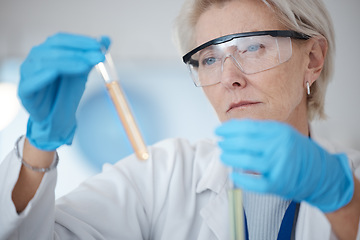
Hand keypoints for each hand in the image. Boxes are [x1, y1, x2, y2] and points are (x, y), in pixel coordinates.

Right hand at [18, 32, 110, 149]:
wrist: (58, 116)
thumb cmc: (67, 91)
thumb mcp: (82, 71)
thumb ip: (91, 55)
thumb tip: (107, 39)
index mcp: (47, 51)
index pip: (61, 39)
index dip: (80, 41)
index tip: (99, 45)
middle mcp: (35, 59)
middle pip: (53, 49)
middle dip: (78, 52)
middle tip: (97, 57)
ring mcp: (27, 74)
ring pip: (43, 63)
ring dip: (67, 62)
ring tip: (85, 66)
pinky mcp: (24, 92)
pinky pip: (31, 83)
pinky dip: (42, 77)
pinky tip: (55, 73)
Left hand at [215, 119, 353, 212]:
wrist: (321, 173)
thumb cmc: (298, 152)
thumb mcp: (283, 133)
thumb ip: (262, 131)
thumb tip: (234, 130)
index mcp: (279, 131)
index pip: (247, 127)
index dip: (229, 129)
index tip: (219, 130)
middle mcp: (279, 146)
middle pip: (243, 143)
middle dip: (227, 143)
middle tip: (220, 143)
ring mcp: (278, 166)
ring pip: (245, 161)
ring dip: (230, 158)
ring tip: (223, 155)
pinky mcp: (278, 184)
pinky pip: (253, 183)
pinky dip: (241, 179)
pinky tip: (233, 175)